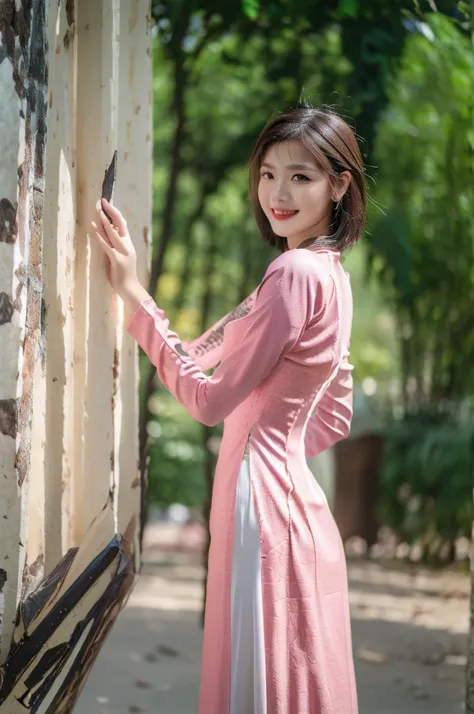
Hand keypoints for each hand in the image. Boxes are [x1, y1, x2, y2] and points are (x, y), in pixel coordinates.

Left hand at [92, 198, 148, 312]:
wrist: (130, 288)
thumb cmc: (123, 274)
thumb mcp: (121, 257)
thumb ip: (116, 246)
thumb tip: (109, 234)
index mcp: (128, 244)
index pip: (123, 224)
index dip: (114, 212)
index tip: (107, 203)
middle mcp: (127, 245)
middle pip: (120, 223)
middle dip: (111, 211)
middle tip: (102, 200)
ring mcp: (122, 252)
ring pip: (114, 232)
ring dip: (105, 221)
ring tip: (98, 210)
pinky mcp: (116, 260)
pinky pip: (107, 246)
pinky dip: (100, 237)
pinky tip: (93, 229)